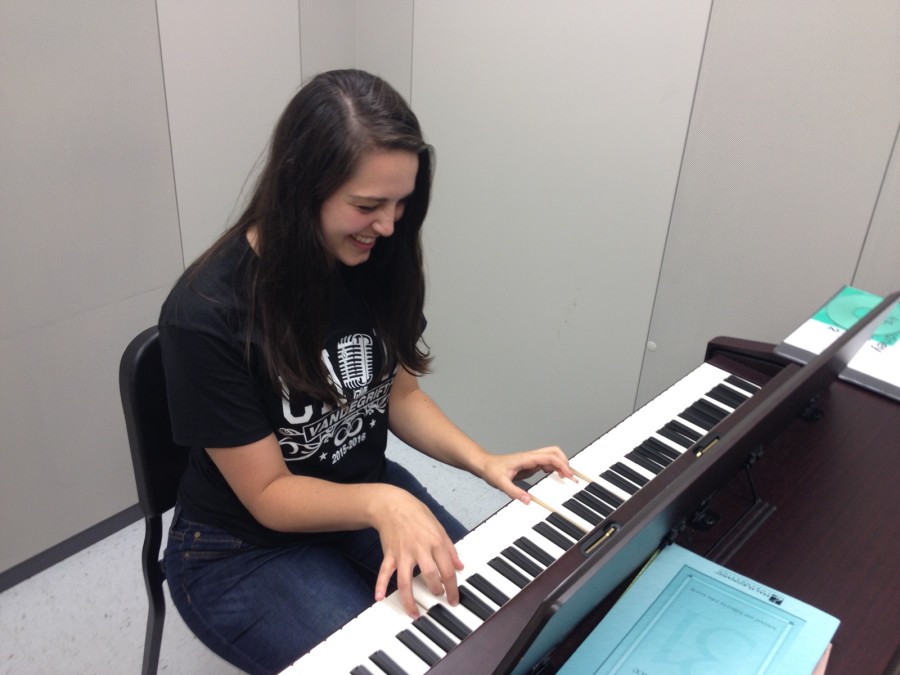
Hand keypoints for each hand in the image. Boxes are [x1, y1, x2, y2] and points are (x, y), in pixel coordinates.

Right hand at [371, 486, 464, 616]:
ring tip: (414, 613)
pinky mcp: (390, 554)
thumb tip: (460, 566)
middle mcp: (420, 549)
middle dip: (436, 591)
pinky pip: (385, 572)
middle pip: (430, 576)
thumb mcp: (439, 527)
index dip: (453, 588)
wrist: (392, 505)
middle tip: (438, 598)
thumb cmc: (417, 514)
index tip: (454, 599)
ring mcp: (403, 553)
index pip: (448, 570)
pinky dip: (380, 585)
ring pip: (406, 580)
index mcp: (435, 542)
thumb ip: (449, 548)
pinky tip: (379, 597)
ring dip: (410, 600)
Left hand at [479, 446, 572, 503]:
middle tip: (571, 477)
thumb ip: (515, 492)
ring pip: (552, 456)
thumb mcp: (501, 483)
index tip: (568, 475)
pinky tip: (555, 477)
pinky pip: (546, 463)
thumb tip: (528, 500)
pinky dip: (554, 468)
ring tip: (567, 478)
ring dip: (561, 465)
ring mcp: (531, 460)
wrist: (484, 465)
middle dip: (565, 462)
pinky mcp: (530, 465)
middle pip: (554, 452)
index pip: (549, 457)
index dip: (561, 465)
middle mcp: (530, 457)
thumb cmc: (491, 470)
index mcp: (526, 458)